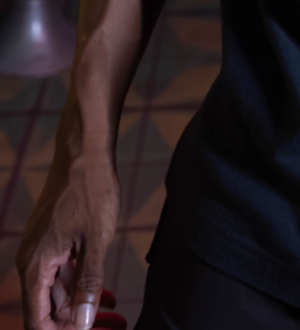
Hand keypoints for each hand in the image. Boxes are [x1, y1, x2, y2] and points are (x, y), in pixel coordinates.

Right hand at [17, 147, 121, 329]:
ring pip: (54, 290)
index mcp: (35, 265)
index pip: (35, 320)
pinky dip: (76, 283)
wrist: (85, 151)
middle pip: (44, 308)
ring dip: (75, 304)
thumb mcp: (96, 241)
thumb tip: (83, 322)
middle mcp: (31, 260)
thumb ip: (89, 284)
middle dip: (68, 321)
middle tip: (99, 325)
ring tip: (103, 312)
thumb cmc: (91, 191)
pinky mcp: (52, 239)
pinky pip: (60, 271)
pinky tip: (99, 291)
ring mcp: (41, 248)